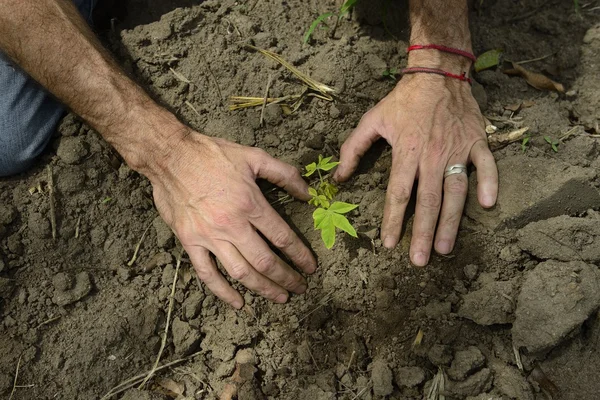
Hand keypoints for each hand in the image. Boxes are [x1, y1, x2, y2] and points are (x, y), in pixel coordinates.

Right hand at [151, 132, 316, 308]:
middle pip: (265, 262)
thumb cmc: (213, 155)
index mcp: (250, 204)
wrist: (170, 156)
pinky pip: (207, 274)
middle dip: (286, 278)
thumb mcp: (254, 156)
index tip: (310, 267)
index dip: (300, 255)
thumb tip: (308, 193)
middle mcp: (232, 225)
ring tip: (280, 298)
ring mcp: (209, 237)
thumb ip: (284, 174)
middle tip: (300, 288)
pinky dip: (223, 292)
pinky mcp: (190, 242)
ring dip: (263, 289)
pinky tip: (238, 303)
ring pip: (240, 272)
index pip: (282, 237)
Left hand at [334, 74, 497, 265]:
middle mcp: (432, 155)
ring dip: (451, 221)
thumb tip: (338, 176)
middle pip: (427, 201)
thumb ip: (353, 148)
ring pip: (455, 191)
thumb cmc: (403, 100)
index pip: (398, 193)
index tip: (388, 244)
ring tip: (445, 247)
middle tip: (419, 260)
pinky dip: (490, 183)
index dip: (392, 220)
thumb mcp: (372, 120)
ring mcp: (457, 149)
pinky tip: (488, 205)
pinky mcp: (477, 141)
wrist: (437, 72)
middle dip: (422, 233)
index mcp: (406, 151)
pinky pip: (487, 165)